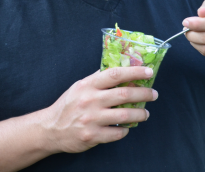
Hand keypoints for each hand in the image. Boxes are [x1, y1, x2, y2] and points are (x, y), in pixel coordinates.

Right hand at [41, 67, 157, 153]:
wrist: (50, 129)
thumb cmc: (68, 105)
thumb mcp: (80, 86)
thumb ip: (98, 78)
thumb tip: (120, 68)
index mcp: (88, 85)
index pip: (115, 74)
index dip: (135, 72)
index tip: (149, 72)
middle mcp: (90, 100)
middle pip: (124, 94)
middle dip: (144, 94)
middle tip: (154, 94)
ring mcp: (91, 119)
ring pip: (125, 115)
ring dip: (140, 114)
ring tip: (145, 113)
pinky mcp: (92, 136)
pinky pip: (117, 133)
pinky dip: (126, 130)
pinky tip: (127, 127)